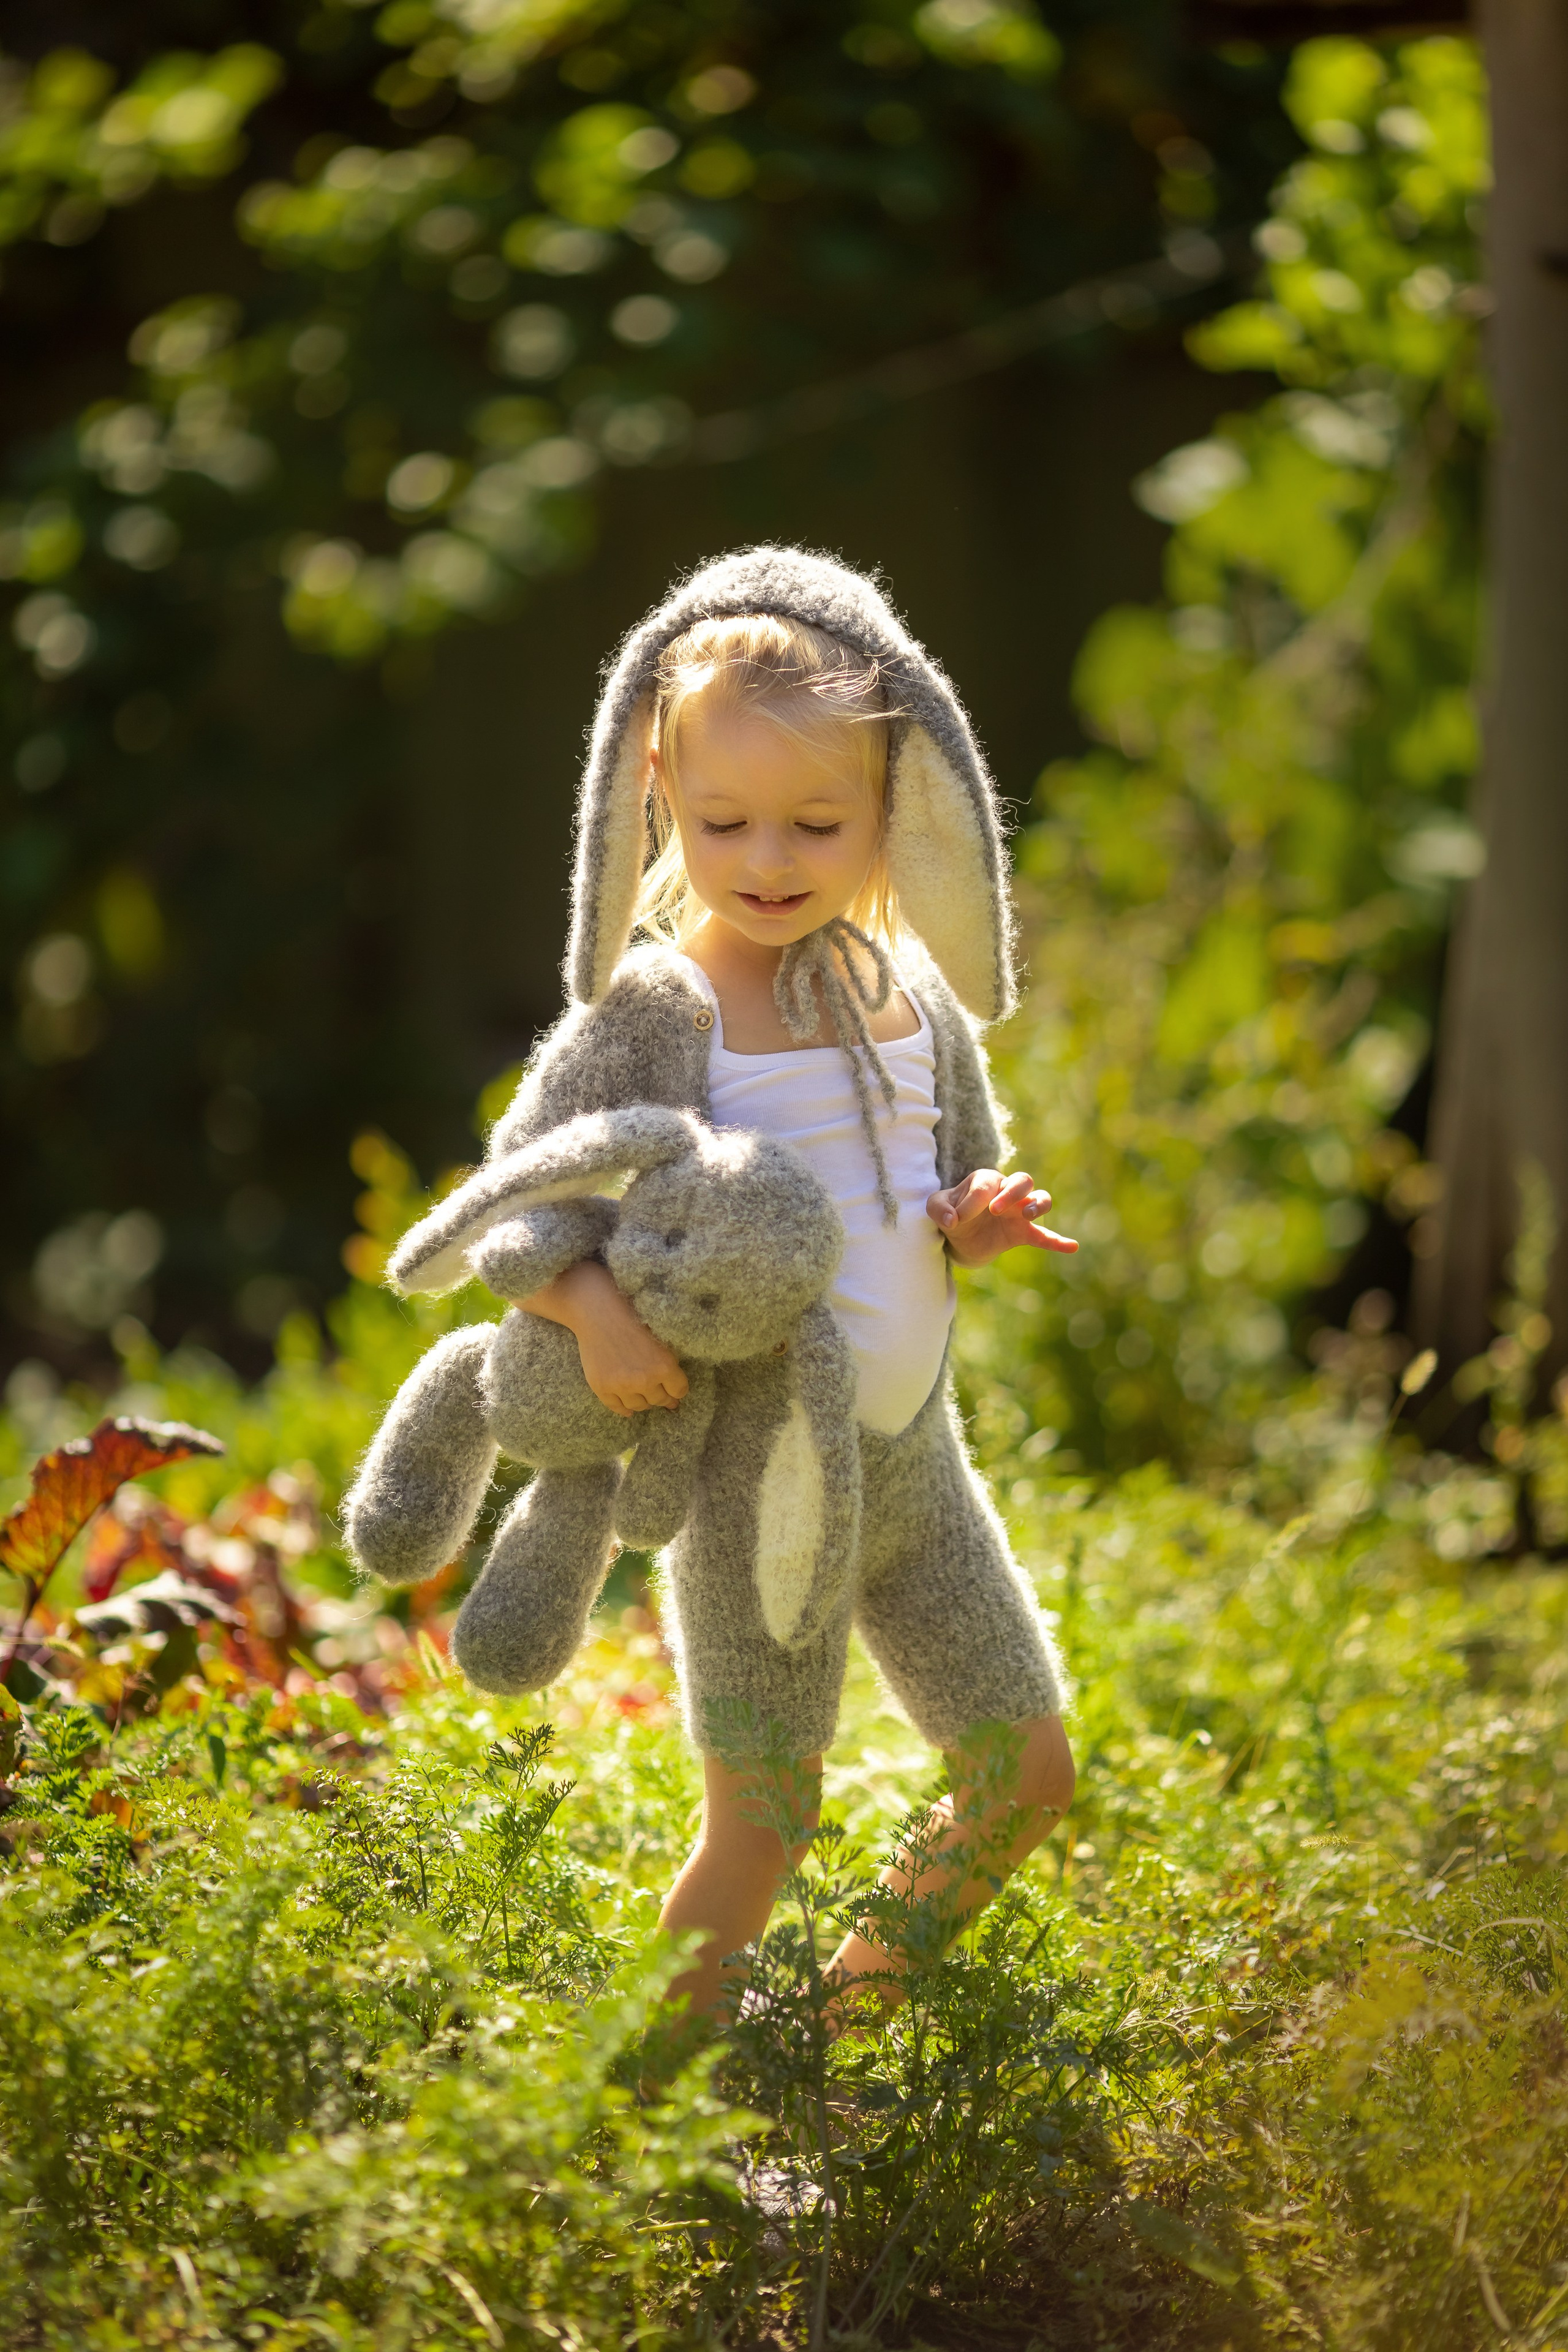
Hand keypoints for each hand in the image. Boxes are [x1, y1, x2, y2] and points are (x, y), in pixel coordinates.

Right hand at [516, 1260, 688, 1417]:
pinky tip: (628, 1405)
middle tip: (657, 1389)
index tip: (672, 1385)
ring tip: (641, 1392)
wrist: (598, 1311)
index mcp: (664, 1366)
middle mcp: (644, 1380)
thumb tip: (676, 1399)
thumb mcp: (661, 1338)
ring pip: (640, 1406)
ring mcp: (621, 1386)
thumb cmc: (634, 1317)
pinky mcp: (602, 1388)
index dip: (676, 1387)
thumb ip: (670, 1364)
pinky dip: (624, 1408)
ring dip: (643, 1401)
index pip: (679, 1391)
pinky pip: (617, 1408)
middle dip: (661, 1395)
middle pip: (660, 1400)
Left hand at [926, 1169, 1078, 1268]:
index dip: (972, 1202)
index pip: (985, 1185)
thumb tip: (953, 1220)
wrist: (959, 1239)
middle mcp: (1006, 1191)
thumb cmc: (950, 1214)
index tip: (956, 1220)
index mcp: (985, 1180)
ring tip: (1028, 1216)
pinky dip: (1057, 1241)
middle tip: (995, 1210)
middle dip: (1012, 1192)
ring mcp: (1018, 1212)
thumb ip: (938, 1209)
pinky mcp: (1023, 1233)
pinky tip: (1071, 1247)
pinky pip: (1044, 1235)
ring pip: (1040, 1198)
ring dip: (1038, 1205)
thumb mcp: (936, 1209)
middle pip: (1022, 1180)